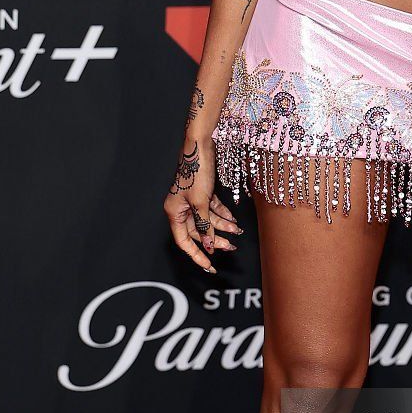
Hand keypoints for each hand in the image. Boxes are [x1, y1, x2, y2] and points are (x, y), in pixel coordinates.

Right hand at [163, 136, 242, 274]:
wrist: (200, 145)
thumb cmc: (196, 171)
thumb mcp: (201, 202)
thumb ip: (204, 225)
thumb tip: (208, 245)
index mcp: (174, 212)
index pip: (184, 241)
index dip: (196, 255)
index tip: (209, 266)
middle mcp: (181, 208)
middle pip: (198, 231)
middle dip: (215, 240)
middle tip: (231, 247)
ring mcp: (191, 200)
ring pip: (207, 220)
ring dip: (222, 227)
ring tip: (237, 231)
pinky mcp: (201, 192)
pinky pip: (212, 209)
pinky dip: (222, 214)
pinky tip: (233, 220)